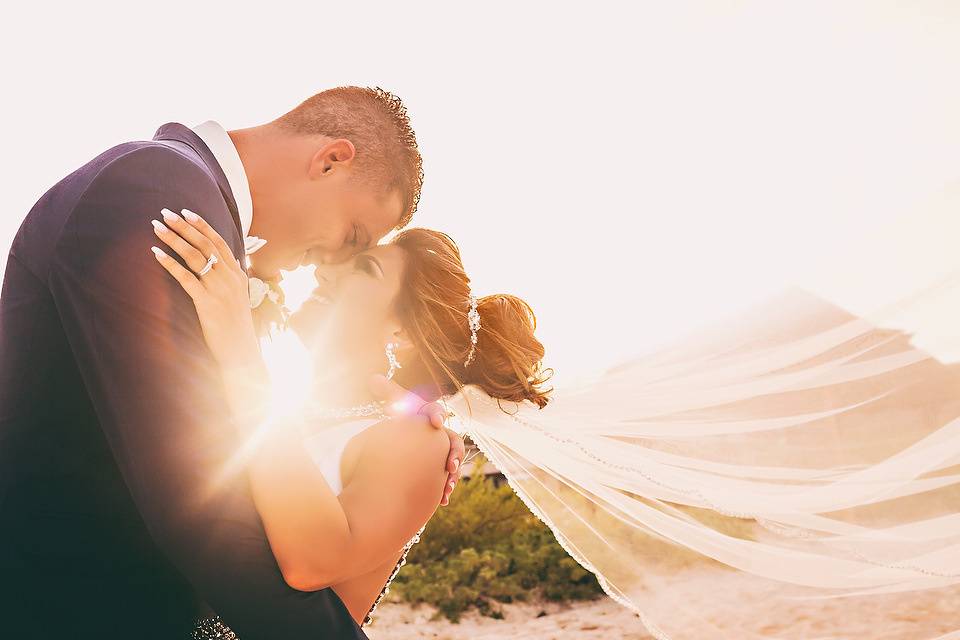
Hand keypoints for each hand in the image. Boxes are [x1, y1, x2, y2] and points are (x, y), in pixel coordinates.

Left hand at [150, 208, 259, 369]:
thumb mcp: (241, 296)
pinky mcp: (206, 302)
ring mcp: (219, 289)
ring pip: (195, 256)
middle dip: (183, 227)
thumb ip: (235, 276)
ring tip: (157, 227)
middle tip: (165, 213)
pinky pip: (186, 278)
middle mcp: (229, 277)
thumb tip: (232, 259)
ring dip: (174, 239)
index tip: (186, 212)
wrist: (241, 349)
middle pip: (205, 244)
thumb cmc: (237, 324)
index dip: (202, 225)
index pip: (219, 242)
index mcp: (237, 274)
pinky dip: (170, 263)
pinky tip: (156, 253)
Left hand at [369, 374, 464, 505]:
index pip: (437, 412)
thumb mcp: (396, 404)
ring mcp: (443, 451)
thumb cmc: (405, 416)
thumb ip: (387, 392)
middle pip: (454, 441)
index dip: (437, 415)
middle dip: (454, 454)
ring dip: (454, 475)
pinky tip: (443, 498)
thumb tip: (371, 377)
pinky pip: (447, 477)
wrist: (408, 435)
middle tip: (450, 465)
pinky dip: (446, 487)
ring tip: (449, 486)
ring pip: (454, 462)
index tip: (435, 422)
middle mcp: (442, 433)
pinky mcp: (440, 466)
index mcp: (431, 415)